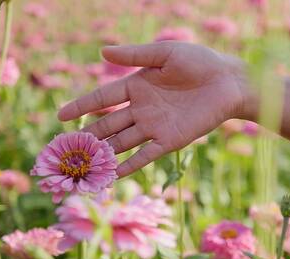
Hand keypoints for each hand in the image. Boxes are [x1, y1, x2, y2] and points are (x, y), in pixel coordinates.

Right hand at [58, 41, 250, 176]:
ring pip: (122, 142)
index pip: (102, 98)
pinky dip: (130, 165)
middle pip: (108, 124)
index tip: (60, 117)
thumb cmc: (199, 63)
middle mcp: (141, 108)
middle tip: (66, 149)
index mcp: (137, 85)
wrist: (229, 83)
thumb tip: (102, 51)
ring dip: (104, 153)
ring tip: (83, 165)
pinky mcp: (169, 141)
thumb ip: (135, 55)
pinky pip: (145, 155)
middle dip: (88, 135)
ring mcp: (154, 126)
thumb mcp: (165, 54)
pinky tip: (113, 175)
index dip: (81, 106)